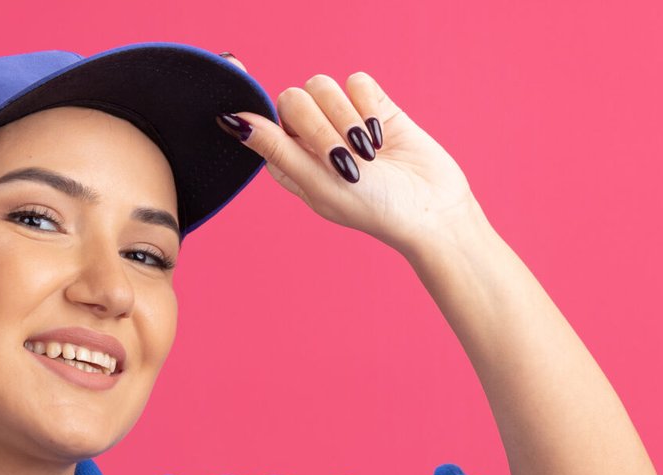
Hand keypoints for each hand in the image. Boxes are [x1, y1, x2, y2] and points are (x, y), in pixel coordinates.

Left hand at [217, 60, 481, 253]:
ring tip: (367, 152)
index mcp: (287, 161)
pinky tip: (381, 136)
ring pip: (323, 86)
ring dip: (346, 118)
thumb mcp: (316, 183)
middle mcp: (309, 138)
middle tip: (343, 156)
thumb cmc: (370, 208)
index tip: (244, 79)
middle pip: (292, 99)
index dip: (253, 105)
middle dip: (319, 126)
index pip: (259, 122)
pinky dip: (369, 107)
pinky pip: (357, 81)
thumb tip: (232, 121)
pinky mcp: (372, 104)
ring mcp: (341, 118)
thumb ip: (276, 150)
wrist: (430, 208)